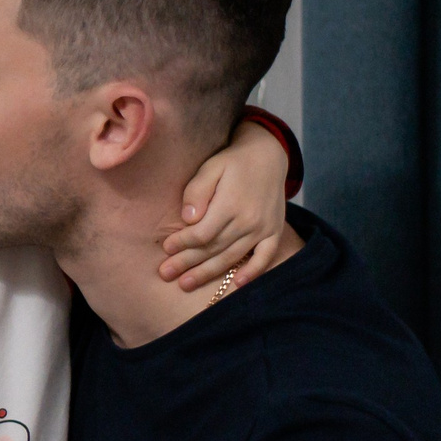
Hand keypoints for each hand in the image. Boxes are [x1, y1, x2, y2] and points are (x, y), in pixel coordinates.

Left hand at [160, 116, 290, 291]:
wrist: (268, 156)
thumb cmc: (232, 163)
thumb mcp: (210, 168)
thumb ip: (197, 191)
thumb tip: (188, 218)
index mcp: (231, 205)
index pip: (201, 234)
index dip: (182, 243)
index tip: (166, 248)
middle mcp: (249, 221)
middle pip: (213, 248)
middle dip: (187, 263)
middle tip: (166, 274)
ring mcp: (264, 229)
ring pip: (232, 257)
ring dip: (208, 272)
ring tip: (186, 284)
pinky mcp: (274, 232)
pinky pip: (265, 257)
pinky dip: (253, 272)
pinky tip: (236, 284)